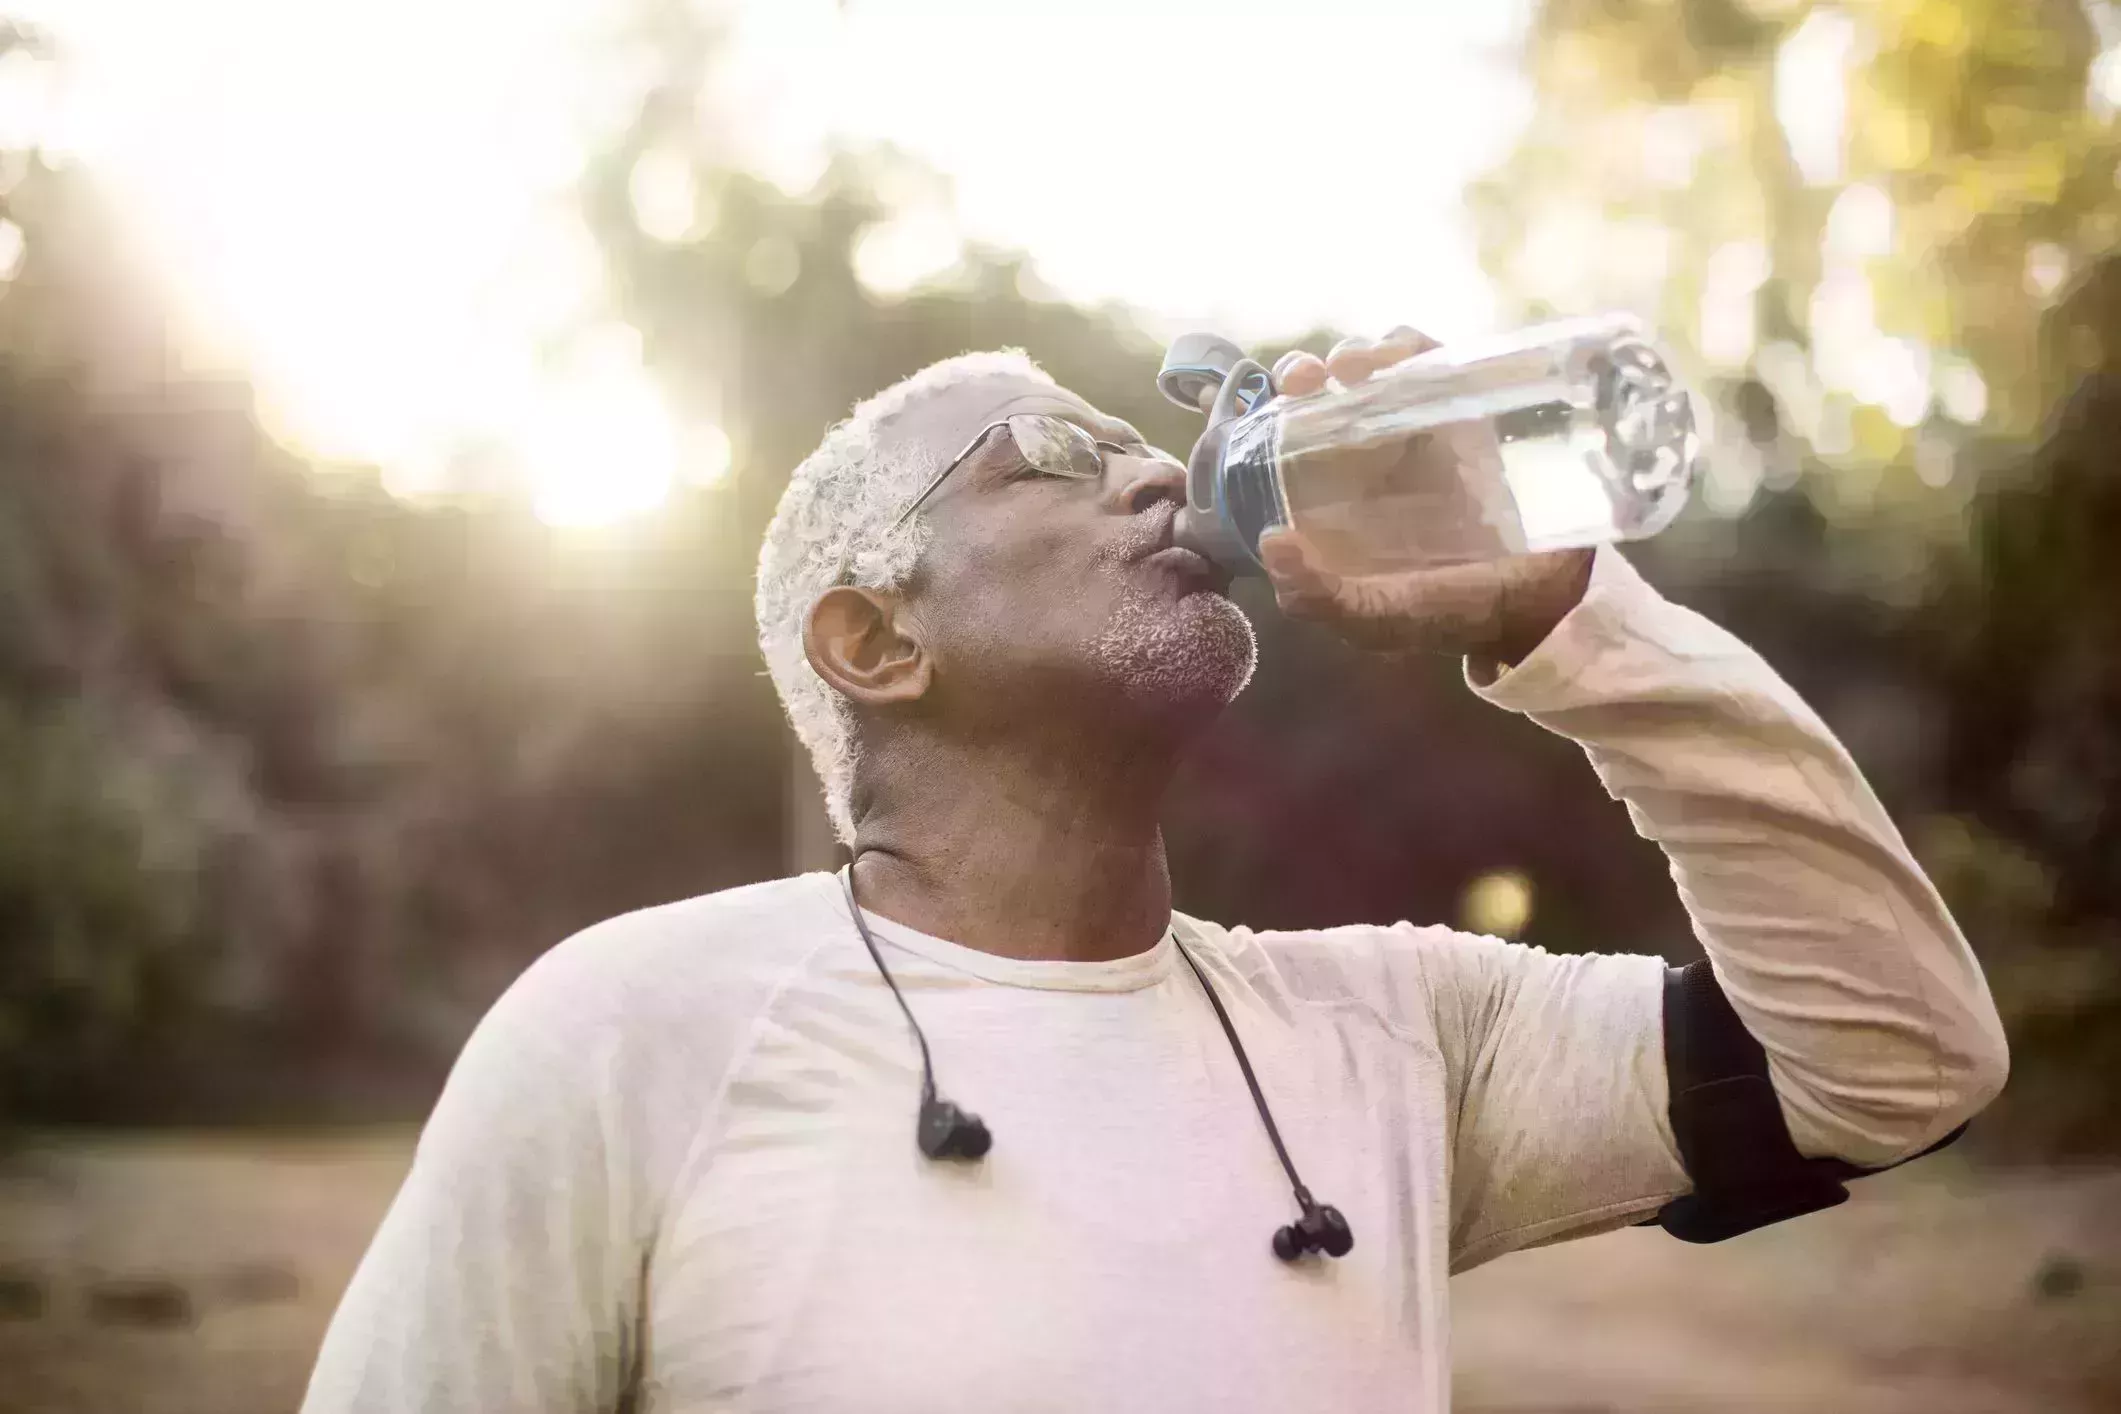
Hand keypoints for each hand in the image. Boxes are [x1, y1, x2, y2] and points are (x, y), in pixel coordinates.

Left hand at [1258, 326, 1592, 665]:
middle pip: (1327, 393)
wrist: (1547, 597)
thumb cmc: (1457, 609)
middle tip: (1302, 380)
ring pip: (1376, 368)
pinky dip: (1407, 345)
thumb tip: (1271, 542)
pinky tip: (1395, 357)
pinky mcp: (1471, 407)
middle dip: (1303, 373)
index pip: (1294, 442)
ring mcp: (1425, 427)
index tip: (1268, 415)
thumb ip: (1321, 599)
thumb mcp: (1381, 618)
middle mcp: (1377, 455)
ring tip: (1350, 367)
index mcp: (1343, 498)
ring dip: (1354, 352)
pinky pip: (1433, 361)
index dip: (1272, 420)